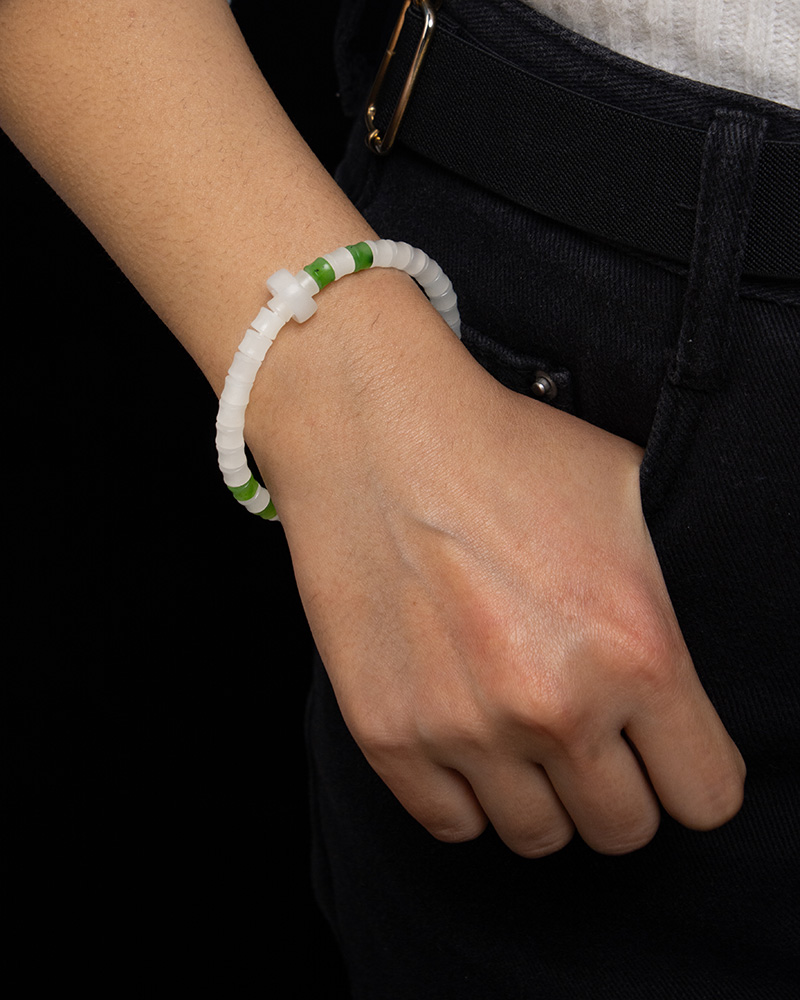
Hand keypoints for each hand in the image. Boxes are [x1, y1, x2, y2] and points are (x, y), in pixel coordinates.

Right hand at [249, 271, 744, 857]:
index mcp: (637, 650)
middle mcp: (554, 706)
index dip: (691, 772)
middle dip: (618, 787)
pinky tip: (467, 736)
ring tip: (523, 733)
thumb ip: (678, 597)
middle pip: (623, 829)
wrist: (377, 433)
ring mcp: (463, 728)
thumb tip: (699, 663)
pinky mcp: (387, 733)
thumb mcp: (630, 496)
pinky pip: (450, 824)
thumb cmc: (506, 452)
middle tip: (590, 734)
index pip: (707, 796)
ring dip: (541, 795)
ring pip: (537, 838)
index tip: (664, 748)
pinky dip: (466, 795)